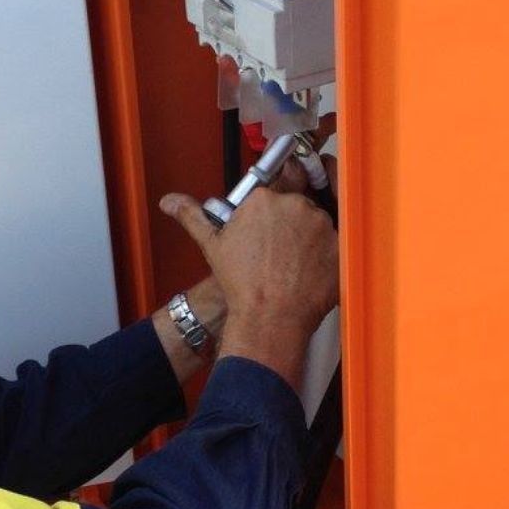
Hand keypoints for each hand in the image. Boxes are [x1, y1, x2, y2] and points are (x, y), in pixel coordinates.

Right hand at [159, 188, 338, 386]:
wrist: (270, 317)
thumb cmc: (242, 284)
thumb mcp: (212, 245)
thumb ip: (193, 216)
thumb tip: (170, 202)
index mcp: (263, 199)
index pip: (273, 192)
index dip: (272, 211)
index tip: (271, 226)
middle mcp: (294, 205)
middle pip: (298, 205)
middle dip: (291, 223)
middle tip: (281, 250)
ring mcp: (320, 223)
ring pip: (318, 223)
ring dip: (311, 238)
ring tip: (295, 264)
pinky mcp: (339, 243)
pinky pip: (337, 241)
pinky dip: (327, 254)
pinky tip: (311, 270)